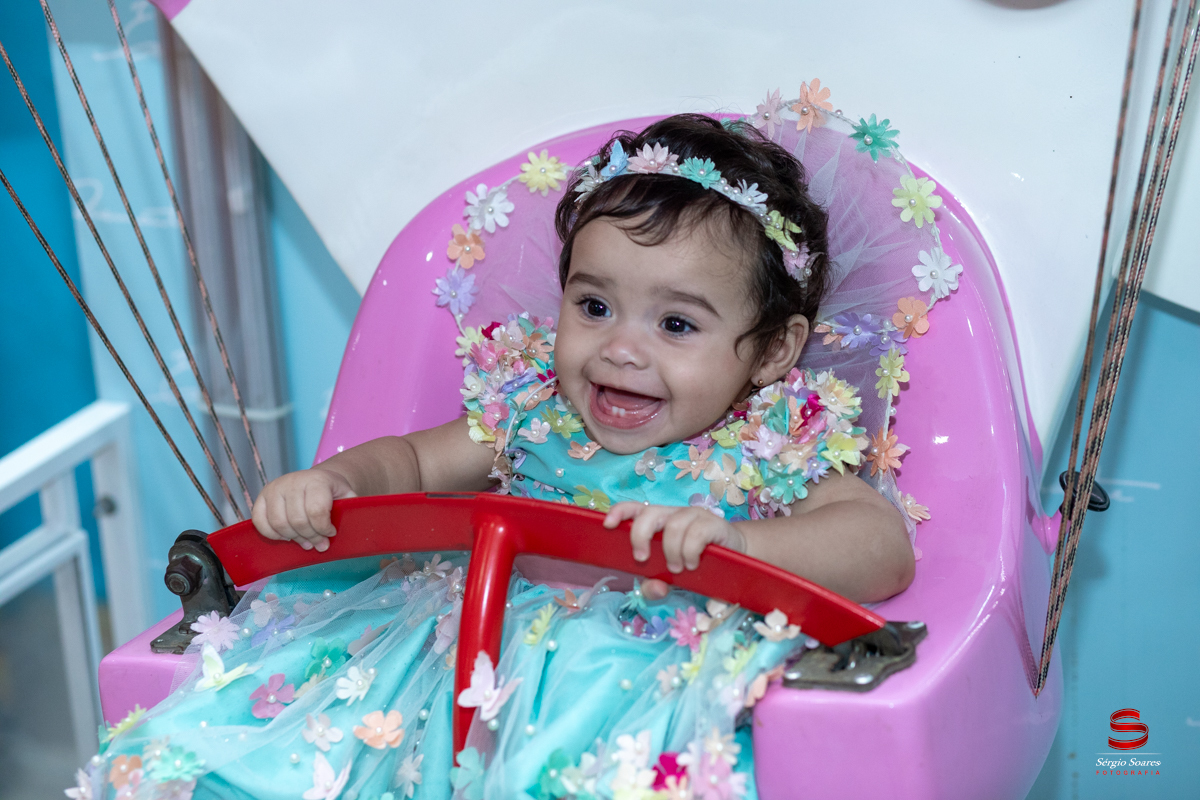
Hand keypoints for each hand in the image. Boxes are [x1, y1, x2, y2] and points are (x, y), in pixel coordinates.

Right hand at [251, 468, 356, 551]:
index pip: (315, 511)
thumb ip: (351, 509)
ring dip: (293, 538)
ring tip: (306, 542)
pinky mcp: (262, 496)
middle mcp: (293, 481)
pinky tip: (287, 537)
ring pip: (279, 523)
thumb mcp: (348, 496)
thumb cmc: (333, 492)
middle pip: (297, 520)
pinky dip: (272, 534)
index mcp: (317, 480)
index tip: (331, 533)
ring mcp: (275, 488)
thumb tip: (355, 525)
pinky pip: (260, 522)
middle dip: (311, 537)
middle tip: (320, 544)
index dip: (324, 528)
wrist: (318, 478)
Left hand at [603, 503, 746, 599]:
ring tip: (678, 568)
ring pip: (674, 526)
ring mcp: (695, 516)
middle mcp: (674, 514)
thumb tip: (654, 589)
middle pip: (649, 513)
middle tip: (642, 559)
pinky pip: (697, 533)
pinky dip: (691, 552)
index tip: (607, 525)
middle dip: (640, 536)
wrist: (737, 558)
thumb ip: (657, 586)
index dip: (619, 511)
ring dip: (671, 552)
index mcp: (659, 522)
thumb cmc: (697, 564)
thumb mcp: (672, 580)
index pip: (635, 508)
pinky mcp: (715, 524)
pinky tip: (693, 564)